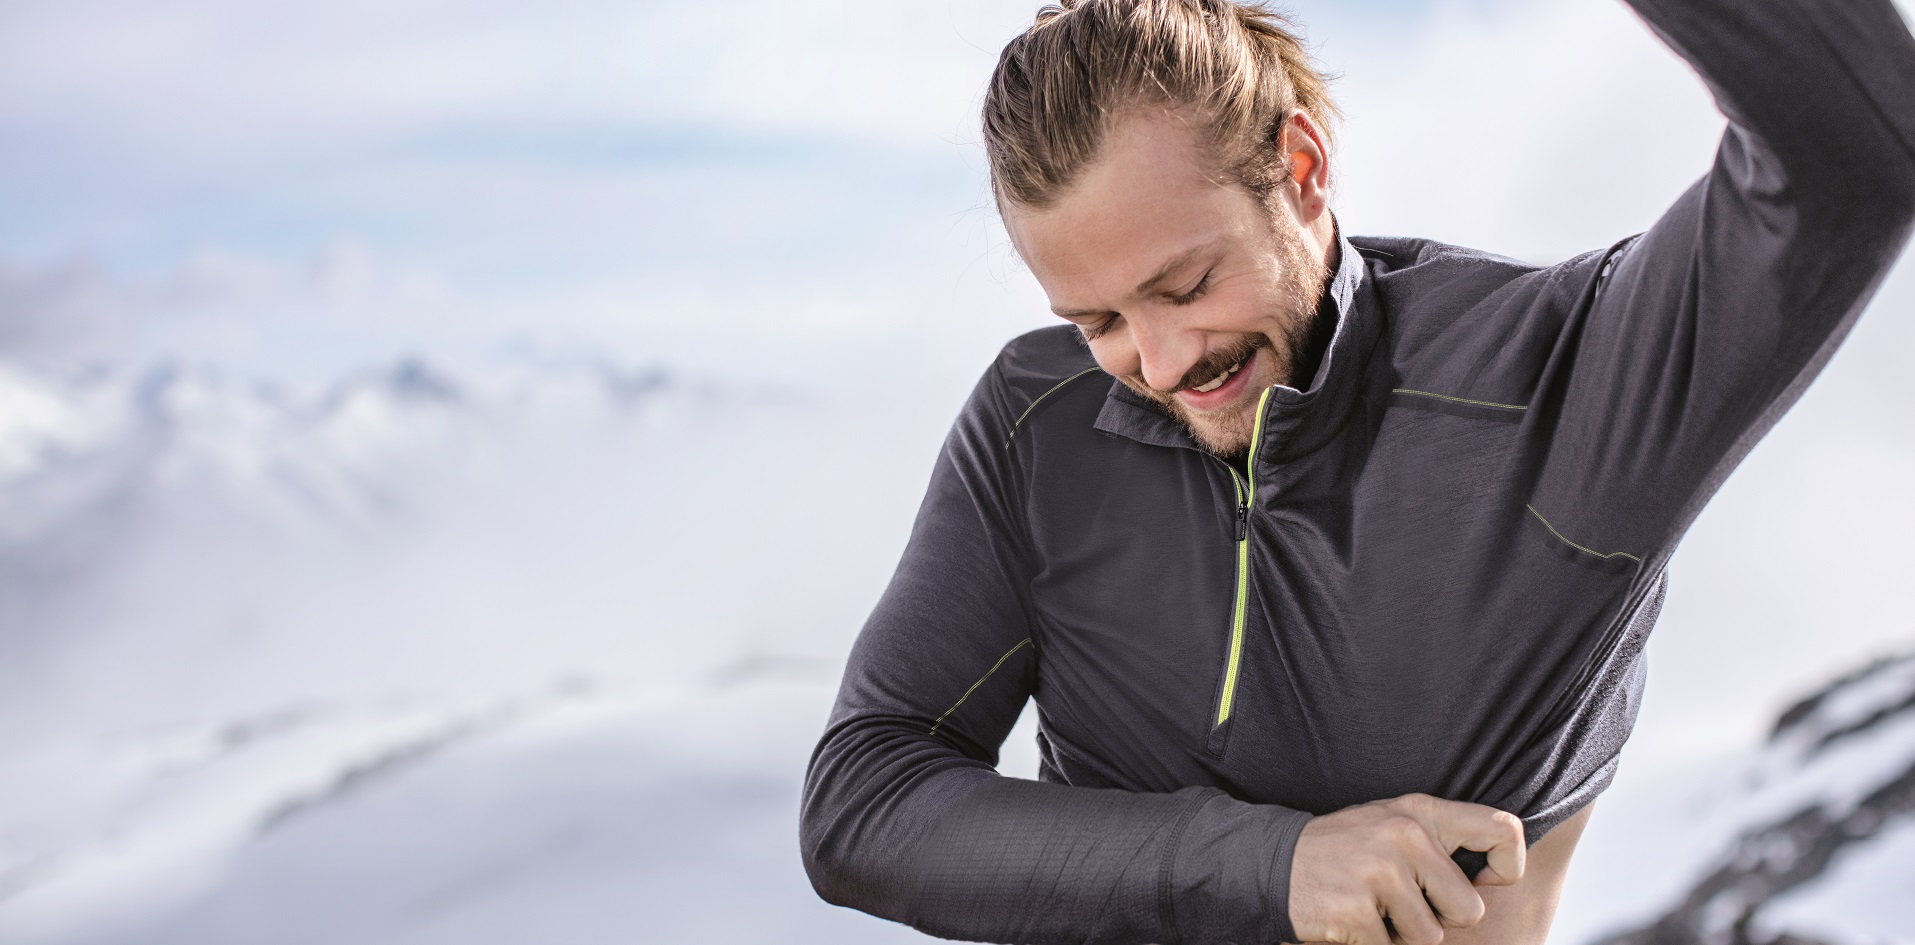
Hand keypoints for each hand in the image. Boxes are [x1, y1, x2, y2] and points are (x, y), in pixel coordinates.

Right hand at [1288, 793, 1525, 944]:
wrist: (1271, 861)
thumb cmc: (1345, 850)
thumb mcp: (1393, 824)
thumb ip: (1440, 841)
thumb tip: (1492, 881)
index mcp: (1420, 812)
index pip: (1504, 831)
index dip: (1509, 867)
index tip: (1484, 882)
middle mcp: (1404, 836)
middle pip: (1468, 910)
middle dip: (1440, 920)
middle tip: (1402, 904)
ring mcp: (1379, 873)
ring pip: (1431, 938)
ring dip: (1402, 936)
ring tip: (1372, 909)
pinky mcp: (1355, 911)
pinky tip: (1350, 919)